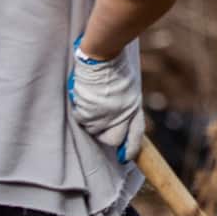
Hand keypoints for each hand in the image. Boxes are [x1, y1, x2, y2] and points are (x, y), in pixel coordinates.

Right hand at [67, 37, 144, 163]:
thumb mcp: (129, 87)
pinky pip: (81, 119)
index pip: (136, 136)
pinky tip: (83, 98)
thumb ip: (126, 104)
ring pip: (94, 130)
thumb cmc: (116, 67)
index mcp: (134, 108)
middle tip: (101, 122)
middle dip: (106, 135)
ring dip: (91, 121)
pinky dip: (81, 111)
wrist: (103, 58)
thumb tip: (120, 116)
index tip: (125, 157)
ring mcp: (104, 115)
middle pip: (113, 140)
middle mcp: (121, 115)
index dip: (131, 149)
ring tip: (92, 103)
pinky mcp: (88, 111)